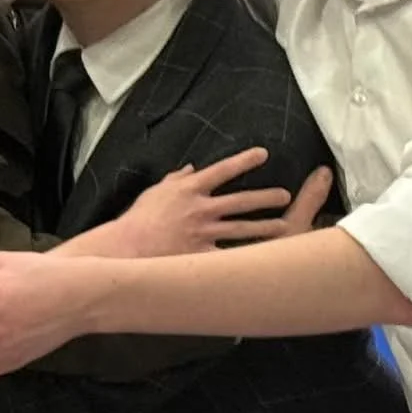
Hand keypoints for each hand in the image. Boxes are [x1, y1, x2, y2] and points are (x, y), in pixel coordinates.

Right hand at [90, 153, 334, 257]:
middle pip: (242, 200)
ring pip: (242, 228)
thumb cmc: (137, 220)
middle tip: (285, 195)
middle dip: (266, 197)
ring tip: (284, 226)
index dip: (244, 160)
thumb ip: (175, 180)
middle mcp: (200, 208)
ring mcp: (203, 232)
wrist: (126, 248)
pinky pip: (228, 255)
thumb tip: (190, 169)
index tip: (263, 154)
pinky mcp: (201, 254)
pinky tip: (262, 258)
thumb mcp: (155, 193)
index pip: (222, 170)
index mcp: (189, 189)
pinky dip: (245, 257)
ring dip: (266, 227)